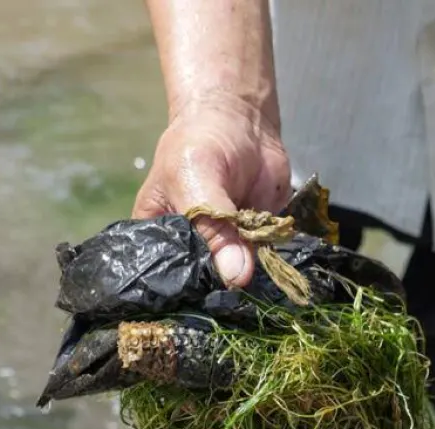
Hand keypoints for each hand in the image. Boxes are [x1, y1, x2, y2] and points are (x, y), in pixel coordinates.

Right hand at [132, 94, 290, 287]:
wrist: (241, 118)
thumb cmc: (199, 142)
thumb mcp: (196, 180)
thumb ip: (215, 228)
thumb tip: (237, 277)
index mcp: (158, 237)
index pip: (166, 277)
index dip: (184, 292)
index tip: (203, 304)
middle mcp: (190, 248)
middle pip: (204, 283)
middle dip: (222, 289)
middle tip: (238, 293)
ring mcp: (225, 247)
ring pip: (238, 278)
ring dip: (252, 280)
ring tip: (258, 279)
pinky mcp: (256, 241)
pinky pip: (265, 263)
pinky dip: (272, 265)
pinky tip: (277, 268)